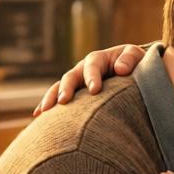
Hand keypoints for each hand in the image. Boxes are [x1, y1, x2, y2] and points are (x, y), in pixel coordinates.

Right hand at [32, 43, 146, 115]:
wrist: (130, 70)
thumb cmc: (135, 64)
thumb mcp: (136, 57)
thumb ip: (129, 59)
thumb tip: (121, 69)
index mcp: (99, 59)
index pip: (93, 66)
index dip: (92, 76)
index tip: (94, 90)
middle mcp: (82, 69)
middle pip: (70, 77)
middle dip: (66, 88)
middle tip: (64, 101)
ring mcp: (75, 82)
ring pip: (59, 88)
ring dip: (52, 98)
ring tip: (45, 112)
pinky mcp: (73, 94)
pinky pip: (57, 99)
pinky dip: (47, 106)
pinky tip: (37, 116)